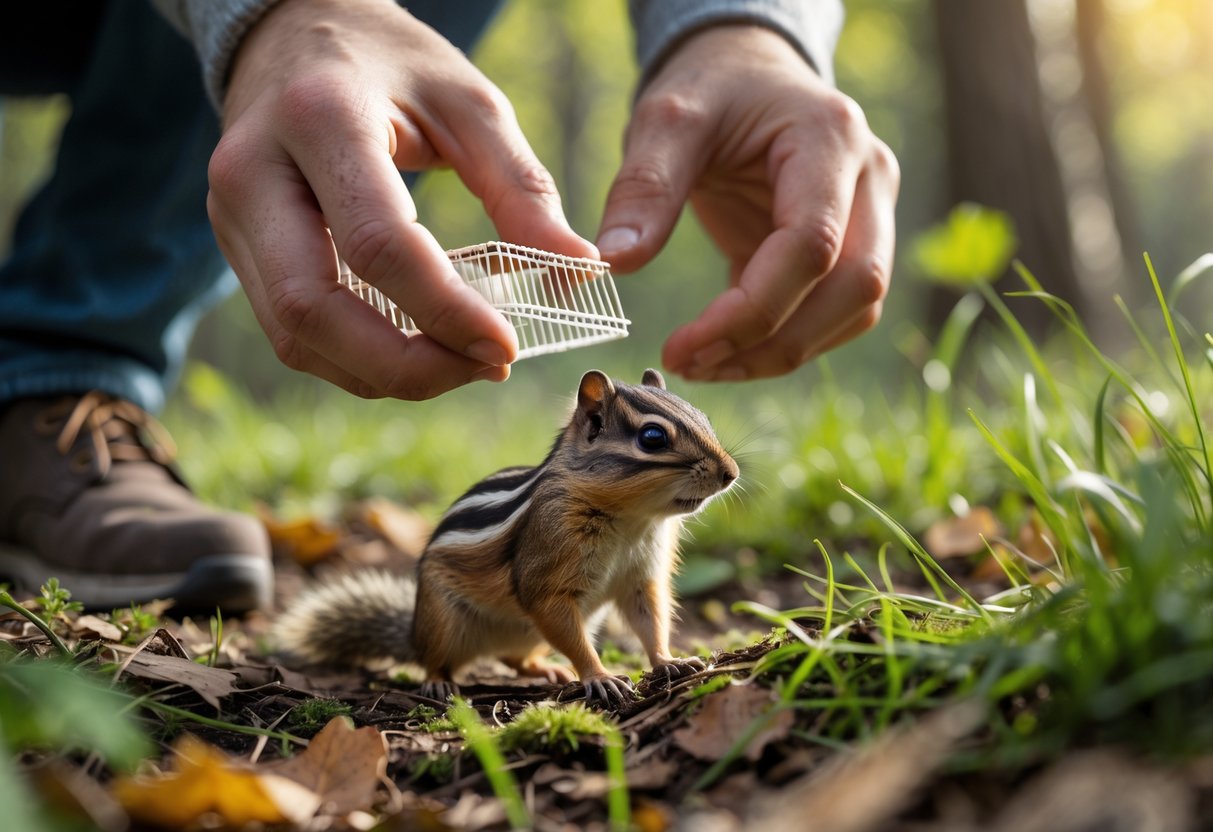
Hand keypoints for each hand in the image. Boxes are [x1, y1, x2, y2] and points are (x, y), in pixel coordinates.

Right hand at [208, 0, 595, 399]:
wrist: (293, 31)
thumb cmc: (391, 64)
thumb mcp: (469, 103)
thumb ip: (522, 187)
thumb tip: (581, 270)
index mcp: (320, 118)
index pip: (379, 245)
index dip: (446, 312)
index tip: (506, 347)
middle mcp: (255, 171)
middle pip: (312, 309)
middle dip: (404, 365)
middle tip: (482, 368)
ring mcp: (232, 214)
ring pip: (294, 336)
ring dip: (380, 374)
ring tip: (457, 365)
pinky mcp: (236, 246)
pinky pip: (290, 332)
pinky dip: (354, 360)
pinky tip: (414, 352)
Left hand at [597, 25, 899, 380]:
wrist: (747, 75)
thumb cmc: (711, 88)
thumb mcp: (666, 119)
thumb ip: (644, 188)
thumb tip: (614, 263)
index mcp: (831, 138)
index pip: (813, 245)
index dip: (751, 310)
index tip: (683, 346)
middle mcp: (870, 179)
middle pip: (854, 289)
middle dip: (772, 343)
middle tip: (692, 364)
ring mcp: (871, 216)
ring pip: (854, 311)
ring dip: (780, 352)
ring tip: (703, 362)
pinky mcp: (851, 247)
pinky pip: (835, 314)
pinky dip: (782, 340)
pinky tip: (724, 345)